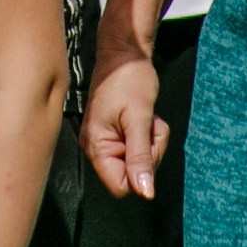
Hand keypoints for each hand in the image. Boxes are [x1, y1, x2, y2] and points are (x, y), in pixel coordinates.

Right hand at [81, 48, 167, 199]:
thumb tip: (145, 193)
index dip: (140, 171)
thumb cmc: (129, 80)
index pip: (121, 186)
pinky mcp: (115, 135)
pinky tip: (143, 118)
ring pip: (138, 162)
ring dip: (151, 142)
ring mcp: (105, 141)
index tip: (145, 143)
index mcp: (96, 146)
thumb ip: (140, 157)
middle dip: (149, 152)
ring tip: (145, 119)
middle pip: (132, 175)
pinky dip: (147, 136)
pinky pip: (137, 149)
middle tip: (147, 126)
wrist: (124, 54)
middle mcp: (96, 148)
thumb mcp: (140, 119)